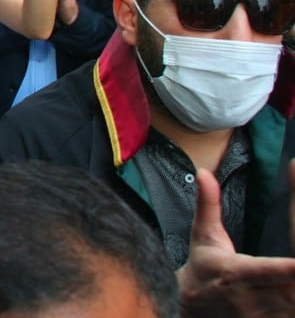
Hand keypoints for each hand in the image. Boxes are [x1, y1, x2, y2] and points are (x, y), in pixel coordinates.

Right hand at [176, 165, 294, 314]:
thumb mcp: (203, 236)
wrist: (191, 310)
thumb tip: (204, 173)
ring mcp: (265, 317)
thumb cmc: (203, 268)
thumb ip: (209, 204)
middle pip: (291, 291)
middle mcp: (251, 299)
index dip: (285, 270)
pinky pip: (294, 315)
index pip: (263, 272)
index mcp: (234, 273)